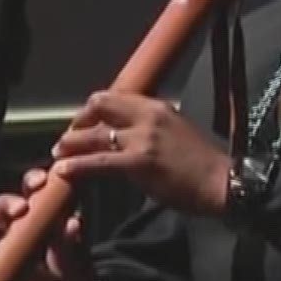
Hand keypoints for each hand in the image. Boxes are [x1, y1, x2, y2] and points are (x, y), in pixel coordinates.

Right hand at [0, 168, 96, 280]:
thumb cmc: (76, 279)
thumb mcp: (78, 262)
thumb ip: (72, 245)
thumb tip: (73, 223)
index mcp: (43, 215)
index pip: (33, 189)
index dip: (33, 181)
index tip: (40, 183)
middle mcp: (19, 226)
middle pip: (4, 204)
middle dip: (8, 203)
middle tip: (20, 210)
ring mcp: (1, 248)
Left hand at [49, 91, 230, 215]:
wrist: (223, 183)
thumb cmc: (203, 165)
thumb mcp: (176, 133)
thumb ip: (151, 130)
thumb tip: (126, 137)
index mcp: (157, 107)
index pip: (114, 97)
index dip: (92, 110)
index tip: (84, 124)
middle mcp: (148, 115)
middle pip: (99, 106)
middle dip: (78, 122)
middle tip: (67, 140)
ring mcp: (143, 137)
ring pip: (95, 134)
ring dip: (71, 144)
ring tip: (58, 154)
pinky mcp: (140, 161)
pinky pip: (99, 162)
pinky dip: (77, 165)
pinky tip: (64, 171)